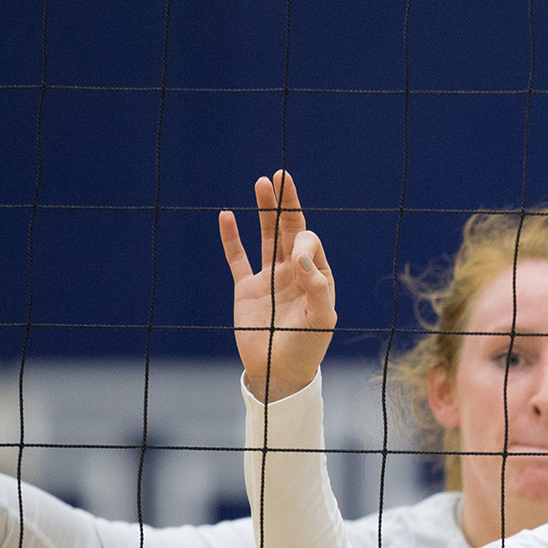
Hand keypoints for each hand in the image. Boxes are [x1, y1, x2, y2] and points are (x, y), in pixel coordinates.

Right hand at [220, 170, 335, 403]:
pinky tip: (227, 215)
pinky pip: (237, 258)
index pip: (309, 243)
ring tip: (262, 183)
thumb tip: (301, 257)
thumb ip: (318, 288)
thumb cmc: (307, 348)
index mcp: (316, 276)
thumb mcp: (321, 320)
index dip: (302, 241)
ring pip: (266, 237)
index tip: (295, 259)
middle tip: (281, 175)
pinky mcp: (246, 288)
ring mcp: (269, 278)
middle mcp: (294, 272)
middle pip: (290, 229)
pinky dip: (231, 237)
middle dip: (286, 203)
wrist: (279, 372)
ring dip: (265, 211)